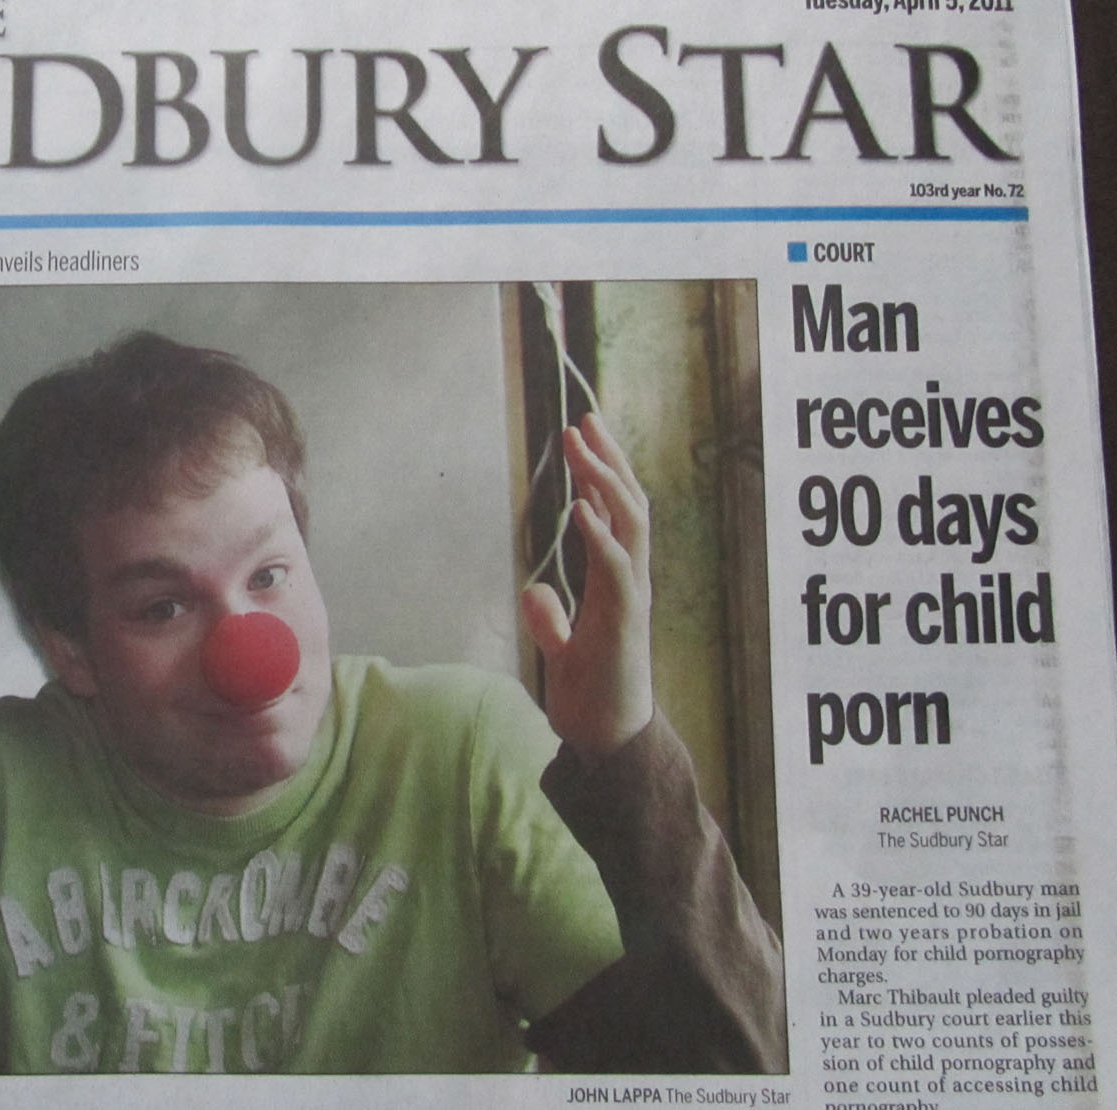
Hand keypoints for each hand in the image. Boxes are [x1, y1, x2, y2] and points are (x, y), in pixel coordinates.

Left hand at [520, 413, 654, 761]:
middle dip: (608, 460)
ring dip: (605, 483)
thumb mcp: (562, 652)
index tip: (584, 437)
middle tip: (585, 419)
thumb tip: (534, 591)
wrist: (607, 746)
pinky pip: (618, 569)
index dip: (602, 475)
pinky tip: (581, 508)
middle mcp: (630, 583)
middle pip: (628, 506)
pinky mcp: (625, 623)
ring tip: (583, 447)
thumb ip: (551, 621)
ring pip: (630, 526)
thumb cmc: (590, 700)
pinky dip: (602, 536)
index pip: (616, 515)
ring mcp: (632, 600)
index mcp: (615, 585)